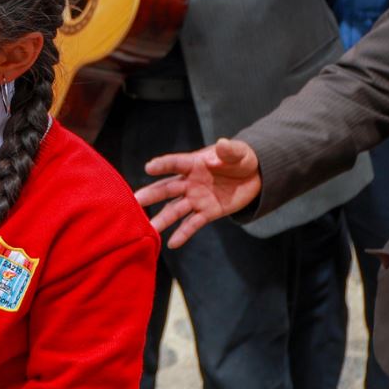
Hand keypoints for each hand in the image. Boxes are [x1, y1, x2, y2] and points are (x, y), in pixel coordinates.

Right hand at [134, 137, 262, 247]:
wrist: (253, 178)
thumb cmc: (241, 160)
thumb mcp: (239, 153)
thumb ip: (230, 151)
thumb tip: (223, 144)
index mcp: (194, 164)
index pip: (175, 163)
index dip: (163, 165)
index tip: (148, 167)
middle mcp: (189, 182)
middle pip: (167, 189)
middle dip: (151, 194)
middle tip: (135, 200)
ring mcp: (196, 199)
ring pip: (175, 209)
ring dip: (162, 219)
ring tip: (148, 228)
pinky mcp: (207, 213)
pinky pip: (192, 224)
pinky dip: (183, 234)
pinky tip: (172, 244)